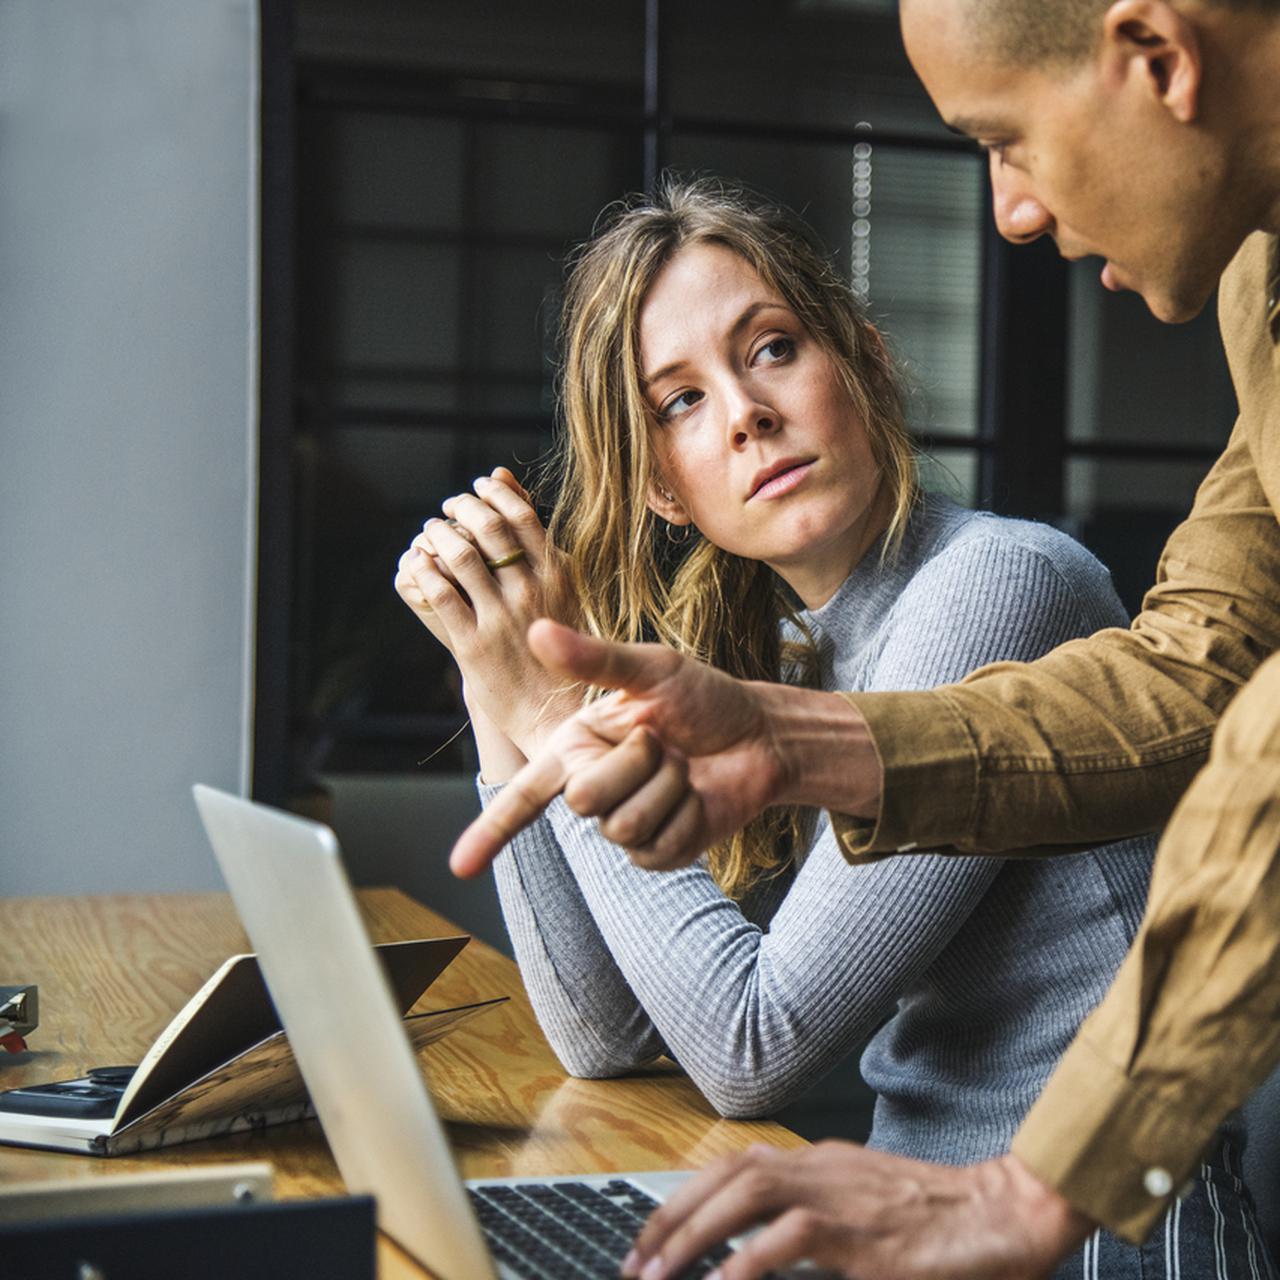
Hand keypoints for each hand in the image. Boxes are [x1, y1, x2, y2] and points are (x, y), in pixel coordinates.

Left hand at [393, 468, 580, 755]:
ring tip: (431, 531)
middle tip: (450, 506)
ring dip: (438, 535)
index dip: (495, 494)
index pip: (522, 516)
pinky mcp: (473, 646)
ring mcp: (501, 619)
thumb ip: (539, 545)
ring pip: (461, 557)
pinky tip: (419, 563)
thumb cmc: (562, 648)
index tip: (479, 486)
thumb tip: (511, 486)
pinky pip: (441, 595)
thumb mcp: (563, 592)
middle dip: (463, 507)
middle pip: (489, 529)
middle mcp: (531, 593)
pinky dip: (425, 571)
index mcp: (558, 577)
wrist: (556, 712)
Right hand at [450, 619, 880, 876]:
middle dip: (634, 762)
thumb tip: (537, 631)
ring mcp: (625, 824)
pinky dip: (685, 814)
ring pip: (622, 824)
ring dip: (666, 787)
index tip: (458, 867)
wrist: (759, 735)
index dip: (489, 832)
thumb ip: (595, 658)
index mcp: (576, 747)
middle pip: (583, 799)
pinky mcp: (659, 852)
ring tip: (683, 765)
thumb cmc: (704, 697)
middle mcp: (593, 787)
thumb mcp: (652, 669)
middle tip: (663, 741)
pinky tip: (697, 796)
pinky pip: (656, 846)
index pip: (524, 795)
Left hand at [621, 1144, 1093, 1279]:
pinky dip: (747, 1261)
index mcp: (819, 1163)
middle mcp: (821, 1168)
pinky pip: (790, 1239)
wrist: (1008, 1212)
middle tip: (636, 1263)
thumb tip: (765, 1250)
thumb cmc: (942, 1219)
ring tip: (658, 1274)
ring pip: (746, 1195)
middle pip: (726, 1175)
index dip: (685, 1198)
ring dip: (694, 1235)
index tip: (651, 1237)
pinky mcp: (862, 1235)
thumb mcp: (867, 1207)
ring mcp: (840, 1196)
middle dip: (671, 1217)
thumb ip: (817, 1219)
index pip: (733, 1166)